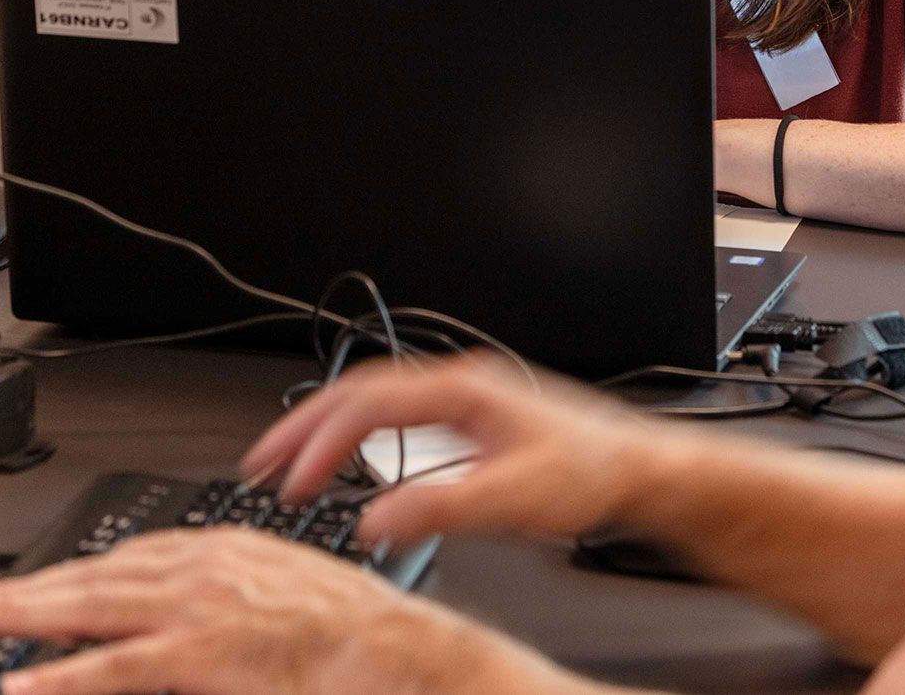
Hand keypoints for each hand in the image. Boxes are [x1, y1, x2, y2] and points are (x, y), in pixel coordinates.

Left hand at [0, 528, 577, 694]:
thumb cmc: (360, 637)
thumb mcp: (292, 600)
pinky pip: (117, 666)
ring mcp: (201, 608)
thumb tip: (209, 630)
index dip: (84, 575)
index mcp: (231, 549)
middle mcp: (208, 565)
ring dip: (29, 614)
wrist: (400, 651)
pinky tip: (24, 683)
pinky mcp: (202, 652)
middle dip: (36, 586)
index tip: (48, 586)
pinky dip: (65, 675)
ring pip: (95, 608)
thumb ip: (241, 607)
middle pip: (102, 572)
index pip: (138, 555)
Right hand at [240, 353, 686, 546]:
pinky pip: (399, 417)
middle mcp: (459, 385)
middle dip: (304, 428)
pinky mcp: (474, 420)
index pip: (365, 404)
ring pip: (377, 402)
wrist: (643, 468)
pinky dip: (362, 440)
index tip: (284, 476)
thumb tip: (372, 520)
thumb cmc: (592, 474)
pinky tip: (355, 467)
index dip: (316, 439)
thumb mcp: (512, 501)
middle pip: (359, 392)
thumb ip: (439, 507)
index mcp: (460, 390)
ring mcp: (466, 398)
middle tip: (260, 464)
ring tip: (293, 467)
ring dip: (330, 432)